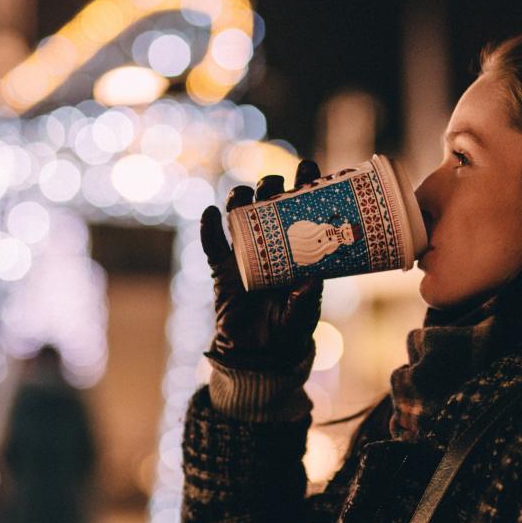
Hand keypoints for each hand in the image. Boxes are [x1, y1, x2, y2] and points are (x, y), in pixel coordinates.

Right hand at [200, 159, 322, 369]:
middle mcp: (270, 245)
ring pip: (239, 216)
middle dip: (270, 187)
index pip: (301, 210)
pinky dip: (209, 228)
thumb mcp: (303, 314)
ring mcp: (244, 254)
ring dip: (240, 200)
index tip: (308, 168)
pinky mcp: (222, 269)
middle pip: (268, 205)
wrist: (259, 354)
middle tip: (274, 185)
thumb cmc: (288, 330)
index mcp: (296, 249)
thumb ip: (307, 298)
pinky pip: (212, 245)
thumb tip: (313, 278)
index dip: (304, 186)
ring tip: (243, 195)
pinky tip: (210, 214)